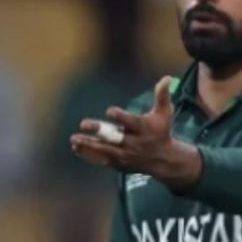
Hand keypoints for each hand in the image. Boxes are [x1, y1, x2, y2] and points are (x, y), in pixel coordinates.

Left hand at [69, 76, 201, 189]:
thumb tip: (167, 77)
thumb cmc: (161, 131)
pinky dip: (89, 155)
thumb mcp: (165, 113)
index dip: (121, 117)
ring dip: (88, 144)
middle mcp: (132, 143)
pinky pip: (101, 159)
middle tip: (83, 124)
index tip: (110, 111)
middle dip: (99, 131)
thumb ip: (162, 96)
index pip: (131, 122)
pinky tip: (76, 147)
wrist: (162, 159)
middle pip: (114, 137)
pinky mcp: (118, 163)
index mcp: (143, 129)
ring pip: (104, 150)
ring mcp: (124, 154)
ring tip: (74, 139)